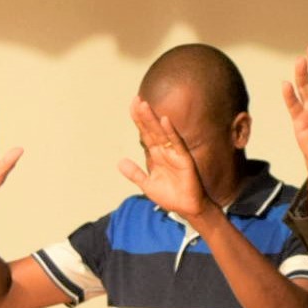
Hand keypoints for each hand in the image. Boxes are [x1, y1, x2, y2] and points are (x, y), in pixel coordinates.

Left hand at [116, 99, 214, 221]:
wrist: (187, 209)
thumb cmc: (170, 196)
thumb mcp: (147, 184)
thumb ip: (135, 173)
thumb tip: (119, 162)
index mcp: (156, 155)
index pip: (145, 134)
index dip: (138, 120)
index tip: (132, 105)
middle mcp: (165, 151)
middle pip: (151, 130)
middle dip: (143, 115)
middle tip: (136, 99)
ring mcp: (175, 154)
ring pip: (162, 133)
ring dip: (153, 119)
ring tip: (144, 105)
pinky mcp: (185, 160)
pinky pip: (177, 144)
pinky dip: (171, 132)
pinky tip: (165, 120)